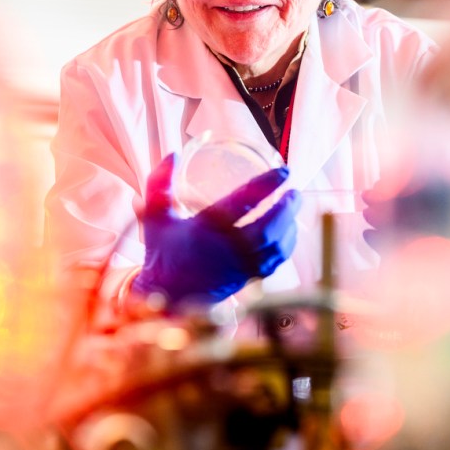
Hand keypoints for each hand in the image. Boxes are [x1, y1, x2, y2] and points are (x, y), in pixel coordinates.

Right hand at [133, 153, 301, 307]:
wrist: (165, 296)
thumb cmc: (162, 253)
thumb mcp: (155, 215)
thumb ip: (160, 183)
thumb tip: (174, 153)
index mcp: (206, 229)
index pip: (243, 202)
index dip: (267, 184)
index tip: (283, 172)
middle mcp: (226, 249)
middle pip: (269, 228)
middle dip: (287, 208)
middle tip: (294, 191)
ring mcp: (238, 267)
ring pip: (275, 247)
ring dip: (290, 226)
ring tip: (294, 207)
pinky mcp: (246, 280)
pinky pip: (274, 263)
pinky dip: (286, 246)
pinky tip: (288, 232)